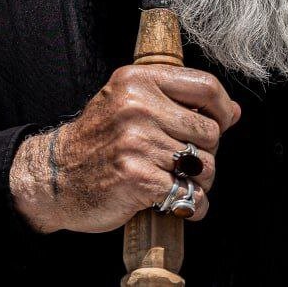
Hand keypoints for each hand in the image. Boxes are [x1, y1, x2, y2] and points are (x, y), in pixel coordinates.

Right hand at [8, 65, 240, 233]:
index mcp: (138, 81)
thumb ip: (177, 102)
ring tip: (178, 182)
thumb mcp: (128, 103)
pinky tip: (177, 205)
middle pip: (209, 132)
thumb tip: (234, 111)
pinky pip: (190, 196)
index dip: (222, 108)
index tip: (223, 122)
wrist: (54, 176)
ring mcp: (137, 142)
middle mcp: (138, 107)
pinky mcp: (137, 178)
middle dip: (206, 153)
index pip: (205, 86)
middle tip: (185, 162)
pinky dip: (192, 207)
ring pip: (203, 166)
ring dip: (199, 182)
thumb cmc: (97, 140)